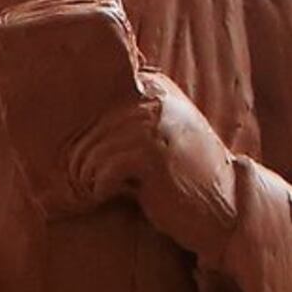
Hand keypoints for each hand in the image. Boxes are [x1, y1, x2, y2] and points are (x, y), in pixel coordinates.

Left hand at [64, 73, 238, 244]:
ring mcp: (153, 122)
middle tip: (102, 185)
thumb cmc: (183, 177)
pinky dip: (105, 192)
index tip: (97, 160)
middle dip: (85, 166)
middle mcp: (151, 97)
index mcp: (152, 85)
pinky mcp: (152, 153)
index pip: (91, 101)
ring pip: (89, 156)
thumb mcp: (155, 137)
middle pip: (84, 133)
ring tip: (116, 190)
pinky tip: (128, 194)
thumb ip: (123, 120)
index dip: (84, 138)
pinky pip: (101, 174)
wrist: (226, 206)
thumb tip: (65, 119)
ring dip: (94, 182)